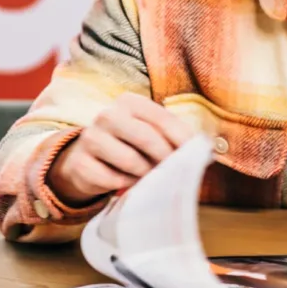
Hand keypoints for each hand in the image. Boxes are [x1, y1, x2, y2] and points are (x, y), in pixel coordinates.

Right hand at [48, 93, 193, 203]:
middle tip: (174, 173)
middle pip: (146, 138)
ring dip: (145, 174)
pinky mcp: (80, 163)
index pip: (161, 118)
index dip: (181, 138)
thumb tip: (205, 153)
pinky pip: (113, 180)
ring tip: (148, 177)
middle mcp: (107, 115)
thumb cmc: (128, 145)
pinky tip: (125, 182)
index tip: (195, 156)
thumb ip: (172, 138)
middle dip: (165, 158)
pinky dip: (125, 186)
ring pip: (130, 161)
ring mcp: (90, 138)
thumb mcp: (148, 133)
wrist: (86, 160)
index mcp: (129, 102)